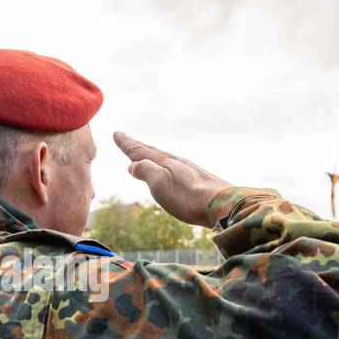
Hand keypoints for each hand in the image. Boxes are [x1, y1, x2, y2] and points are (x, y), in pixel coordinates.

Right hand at [113, 132, 233, 226]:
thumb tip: (132, 165)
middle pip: (152, 152)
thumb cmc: (187, 196)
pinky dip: (164, 166)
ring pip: (163, 160)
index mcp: (164, 161)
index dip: (126, 144)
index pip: (140, 151)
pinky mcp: (196, 181)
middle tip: (126, 139)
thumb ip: (144, 171)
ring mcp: (187, 171)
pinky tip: (169, 172)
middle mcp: (176, 162)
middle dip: (137, 147)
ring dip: (150, 156)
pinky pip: (173, 168)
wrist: (221, 204)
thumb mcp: (158, 183)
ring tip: (144, 155)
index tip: (117, 134)